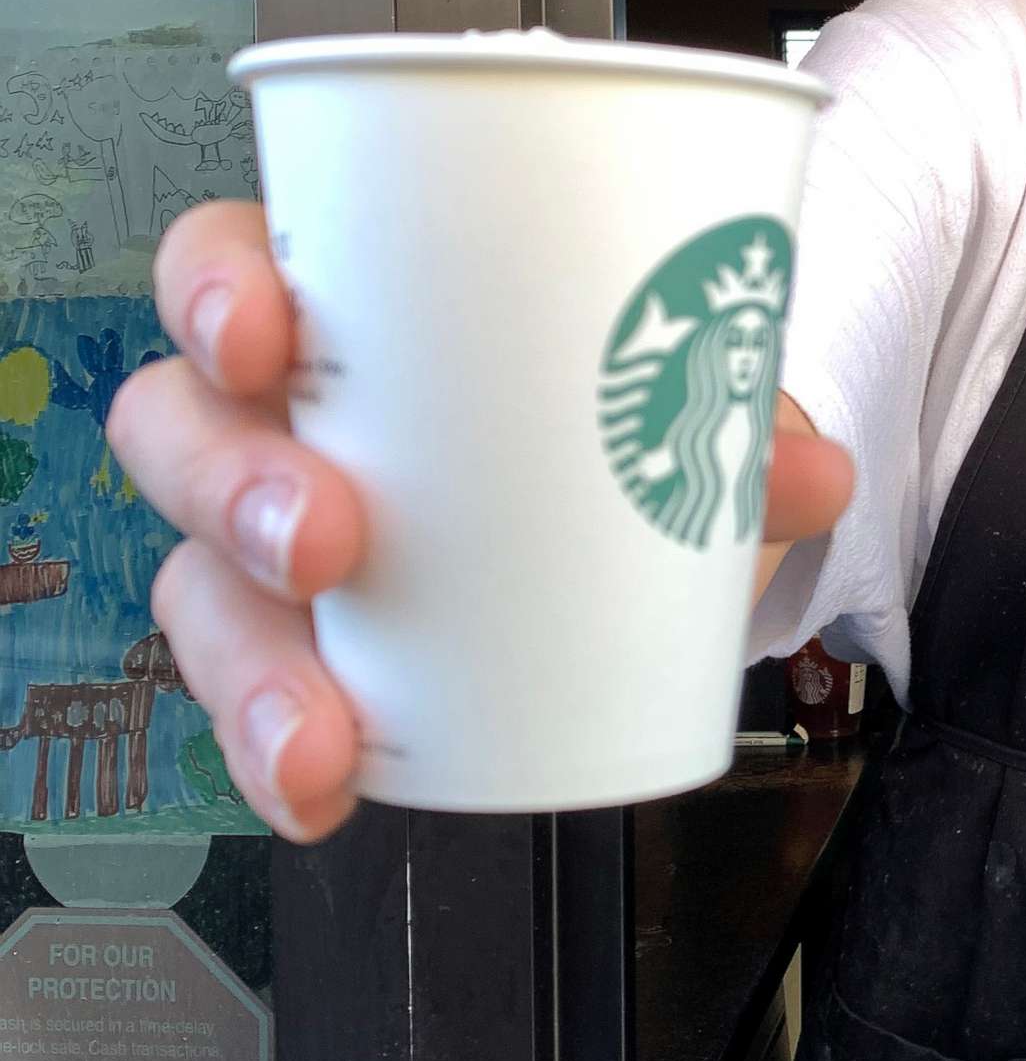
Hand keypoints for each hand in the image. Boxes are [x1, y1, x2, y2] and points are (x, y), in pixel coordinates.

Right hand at [108, 200, 853, 844]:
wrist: (625, 521)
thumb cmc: (593, 412)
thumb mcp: (661, 393)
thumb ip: (735, 420)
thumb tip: (812, 469)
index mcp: (343, 310)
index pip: (222, 266)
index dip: (214, 290)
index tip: (265, 332)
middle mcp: (278, 421)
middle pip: (178, 432)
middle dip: (232, 490)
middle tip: (325, 542)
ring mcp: (270, 543)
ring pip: (197, 586)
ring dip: (252, 662)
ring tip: (320, 726)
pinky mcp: (301, 651)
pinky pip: (257, 700)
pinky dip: (282, 753)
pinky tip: (322, 794)